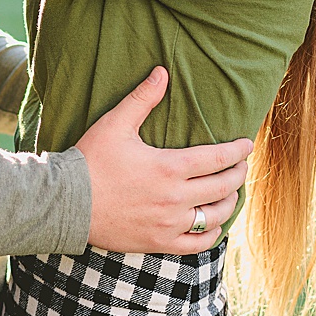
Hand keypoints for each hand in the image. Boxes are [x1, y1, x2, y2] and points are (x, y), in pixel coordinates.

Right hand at [75, 67, 252, 253]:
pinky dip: (212, 234)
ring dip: (230, 202)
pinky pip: (198, 244)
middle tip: (242, 165)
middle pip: (223, 187)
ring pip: (215, 217)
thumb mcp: (116, 123)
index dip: (237, 151)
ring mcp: (169, 224)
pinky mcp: (159, 243)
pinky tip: (215, 225)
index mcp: (170, 167)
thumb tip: (162, 71)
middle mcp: (176, 198)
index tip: (247, 145)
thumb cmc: (91, 160)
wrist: (67, 203)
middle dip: (238, 174)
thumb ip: (143, 98)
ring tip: (231, 192)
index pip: (218, 158)